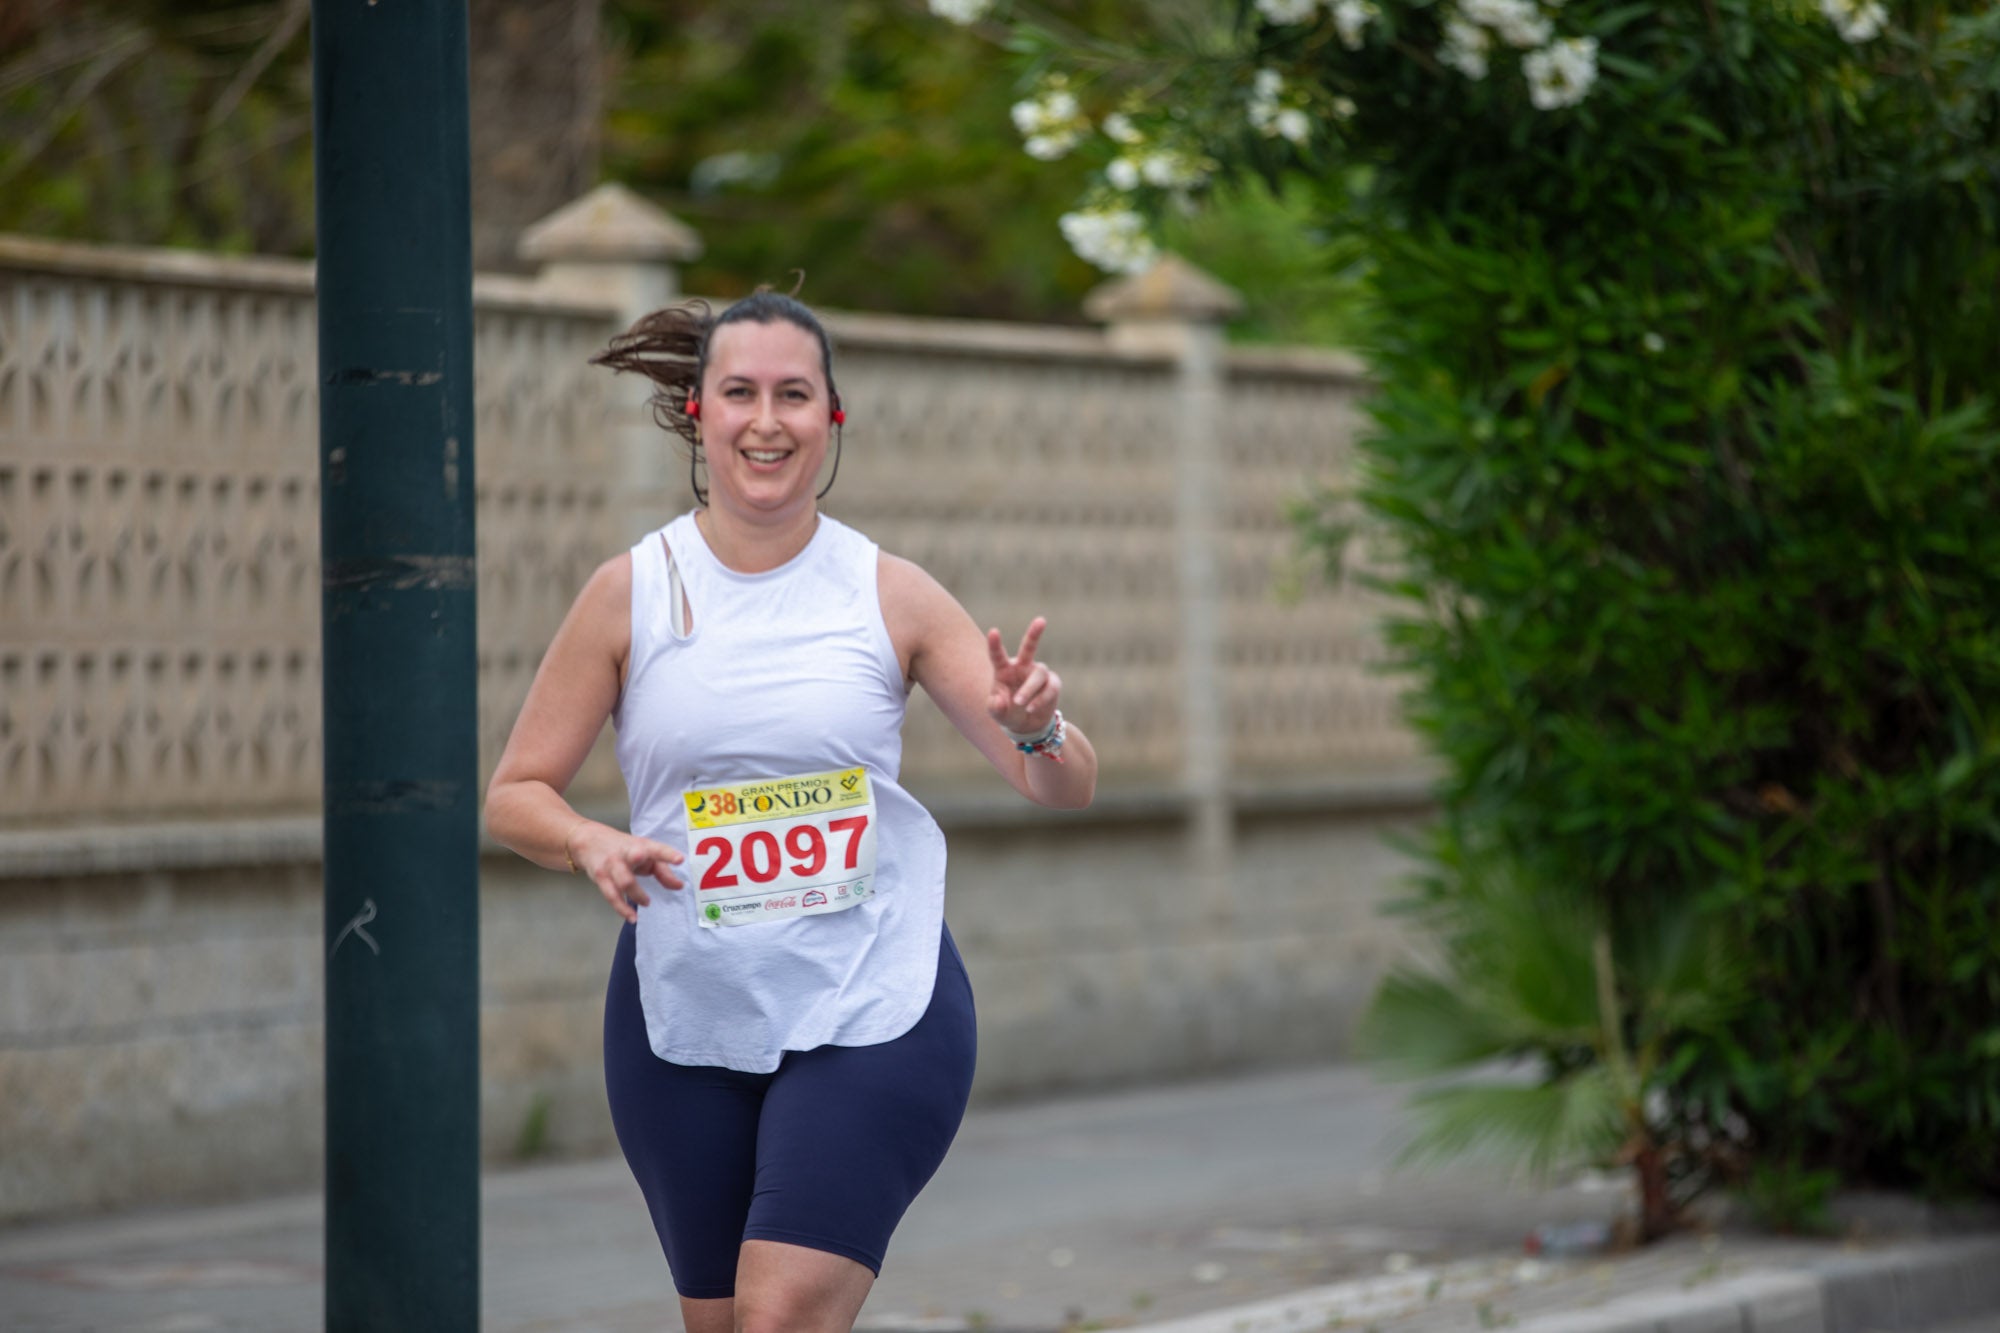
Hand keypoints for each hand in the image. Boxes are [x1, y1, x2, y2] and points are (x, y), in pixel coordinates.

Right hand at [571, 822, 684, 923]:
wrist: (589, 842)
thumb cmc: (624, 849)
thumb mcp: (645, 854)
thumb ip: (663, 871)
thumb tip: (679, 887)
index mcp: (641, 846)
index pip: (657, 849)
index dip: (668, 854)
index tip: (680, 860)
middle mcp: (626, 853)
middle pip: (634, 857)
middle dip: (639, 859)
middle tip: (648, 867)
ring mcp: (612, 865)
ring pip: (624, 881)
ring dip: (637, 894)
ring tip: (647, 903)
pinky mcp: (601, 878)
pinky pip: (612, 895)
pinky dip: (622, 909)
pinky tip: (631, 918)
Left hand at [986, 616, 1060, 736]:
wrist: (1027, 724)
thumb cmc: (1007, 712)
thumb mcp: (997, 713)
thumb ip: (995, 707)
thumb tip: (1000, 700)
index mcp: (1004, 670)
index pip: (998, 655)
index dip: (995, 643)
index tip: (994, 631)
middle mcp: (1022, 666)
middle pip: (1029, 646)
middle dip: (1035, 633)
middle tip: (1041, 620)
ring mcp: (1038, 674)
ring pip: (1039, 674)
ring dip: (1029, 689)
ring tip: (1021, 704)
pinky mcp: (1052, 684)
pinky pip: (1050, 688)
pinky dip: (1040, 700)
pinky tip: (1031, 708)